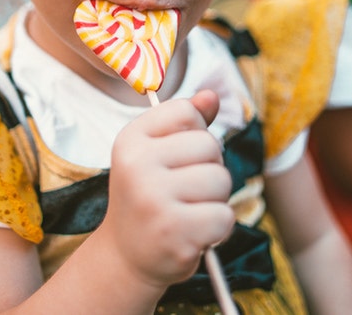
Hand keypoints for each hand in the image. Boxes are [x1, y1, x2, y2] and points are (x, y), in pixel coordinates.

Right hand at [99, 90, 233, 287]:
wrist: (127, 257)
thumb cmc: (150, 197)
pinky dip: (218, 228)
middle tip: (185, 192)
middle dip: (210, 169)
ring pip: (221, 180)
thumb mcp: (157, 153)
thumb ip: (185, 122)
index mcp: (130, 139)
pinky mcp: (173, 232)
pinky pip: (224, 216)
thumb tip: (211, 95)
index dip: (194, 134)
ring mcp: (153, 199)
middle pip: (210, 145)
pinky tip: (194, 234)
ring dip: (216, 199)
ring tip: (190, 212)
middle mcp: (136, 165)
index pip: (187, 112)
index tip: (177, 158)